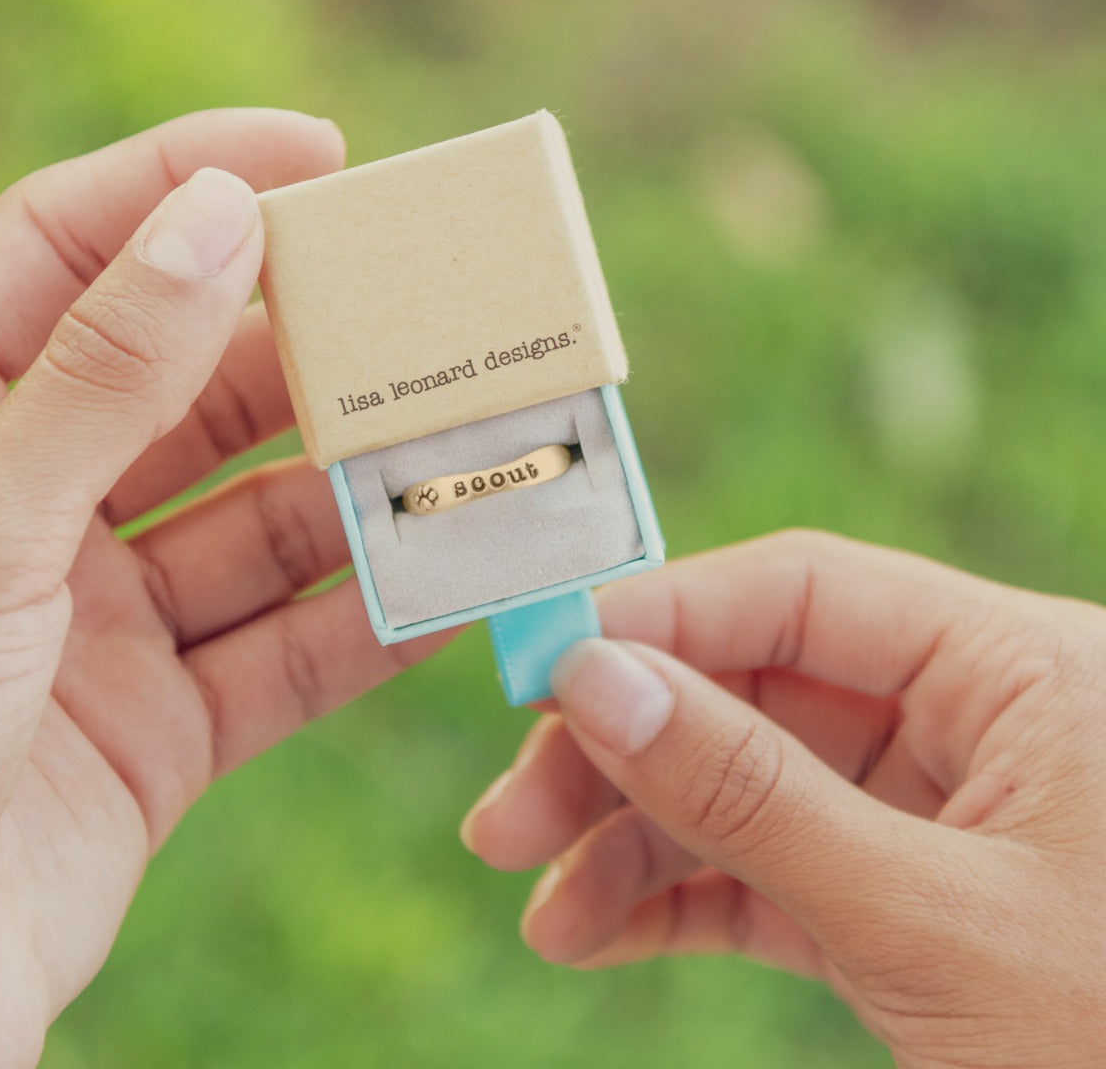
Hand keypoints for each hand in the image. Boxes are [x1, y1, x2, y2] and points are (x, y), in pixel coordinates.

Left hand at [0, 110, 447, 1068]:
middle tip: (428, 316)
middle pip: (194, 381)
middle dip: (311, 353)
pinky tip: (450, 588)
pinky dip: (369, 623)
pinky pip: (289, 649)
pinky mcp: (171, 714)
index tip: (319, 154)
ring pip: (262, 519)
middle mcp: (32, 499)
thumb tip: (216, 218)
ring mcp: (108, 611)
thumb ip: (101, 375)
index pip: (70, 245)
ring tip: (464, 452)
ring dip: (360, 494)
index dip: (189, 180)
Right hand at [462, 530, 1105, 1067]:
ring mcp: (929, 811)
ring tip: (546, 911)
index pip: (804, 592)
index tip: (542, 668)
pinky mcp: (901, 897)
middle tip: (510, 819)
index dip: (661, 618)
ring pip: (745, 788)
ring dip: (633, 843)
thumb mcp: (930, 921)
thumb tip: (595, 681)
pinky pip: (768, 871)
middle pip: (750, 692)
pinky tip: (597, 933)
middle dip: (624, 758)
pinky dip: (680, 901)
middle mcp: (968, 721)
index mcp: (1015, 670)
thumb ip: (754, 795)